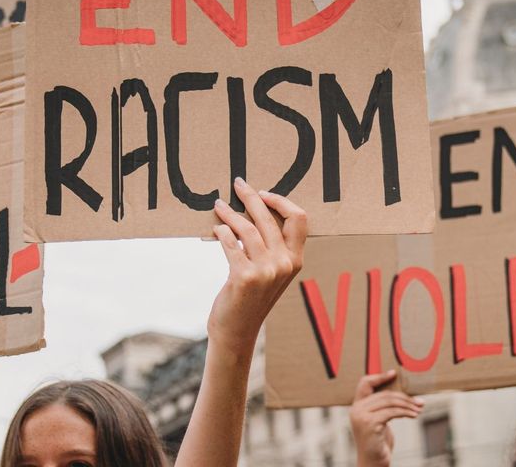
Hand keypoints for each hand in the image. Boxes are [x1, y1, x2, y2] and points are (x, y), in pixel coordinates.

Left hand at [208, 177, 307, 351]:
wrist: (237, 331)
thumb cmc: (251, 298)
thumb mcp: (271, 273)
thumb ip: (272, 248)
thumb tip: (255, 211)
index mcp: (296, 260)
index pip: (299, 219)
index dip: (281, 201)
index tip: (263, 193)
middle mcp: (285, 264)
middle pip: (270, 218)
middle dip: (251, 197)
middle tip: (238, 184)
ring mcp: (266, 271)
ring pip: (247, 228)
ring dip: (230, 213)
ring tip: (218, 205)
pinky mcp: (244, 277)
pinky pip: (231, 244)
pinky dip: (222, 232)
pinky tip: (216, 228)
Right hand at [350, 371, 422, 466]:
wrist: (373, 462)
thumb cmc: (378, 442)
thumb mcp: (380, 421)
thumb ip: (383, 407)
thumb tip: (405, 394)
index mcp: (357, 406)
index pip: (364, 383)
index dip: (379, 376)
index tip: (394, 373)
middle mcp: (356, 409)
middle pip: (384, 394)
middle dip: (404, 396)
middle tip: (419, 401)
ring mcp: (361, 416)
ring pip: (389, 401)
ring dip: (408, 404)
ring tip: (419, 408)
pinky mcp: (370, 423)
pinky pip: (392, 412)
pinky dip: (406, 412)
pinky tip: (414, 415)